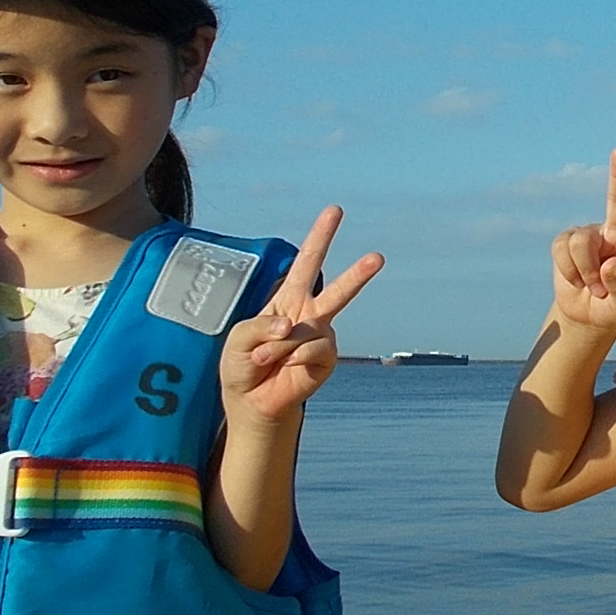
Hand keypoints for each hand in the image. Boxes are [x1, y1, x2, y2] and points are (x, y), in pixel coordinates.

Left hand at [221, 206, 383, 432]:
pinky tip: (283, 367)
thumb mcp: (237, 339)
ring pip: (313, 327)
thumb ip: (260, 326)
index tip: (335, 211)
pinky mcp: (326, 360)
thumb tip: (291, 326)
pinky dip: (292, 356)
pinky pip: (314, 349)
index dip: (320, 237)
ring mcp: (321, 338)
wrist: (252, 403)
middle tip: (378, 257)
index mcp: (288, 300)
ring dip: (282, 343)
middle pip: (337, 289)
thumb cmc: (243, 365)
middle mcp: (310, 315)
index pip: (307, 263)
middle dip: (359, 274)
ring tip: (265, 357)